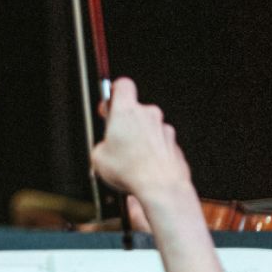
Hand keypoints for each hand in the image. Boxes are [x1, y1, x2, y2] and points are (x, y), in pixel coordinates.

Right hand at [91, 78, 192, 200]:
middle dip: (126, 124)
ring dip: (140, 139)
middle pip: (135, 110)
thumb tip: (104, 151)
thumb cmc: (131, 170)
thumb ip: (101, 146)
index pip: (122, 85)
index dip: (113, 92)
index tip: (108, 105)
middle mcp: (148, 115)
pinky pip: (160, 144)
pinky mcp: (174, 146)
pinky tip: (144, 168)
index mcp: (127, 111)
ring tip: (130, 160)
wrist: (160, 187)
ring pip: (149, 128)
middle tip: (116, 140)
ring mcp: (164, 130)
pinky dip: (153, 153)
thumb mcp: (98, 158)